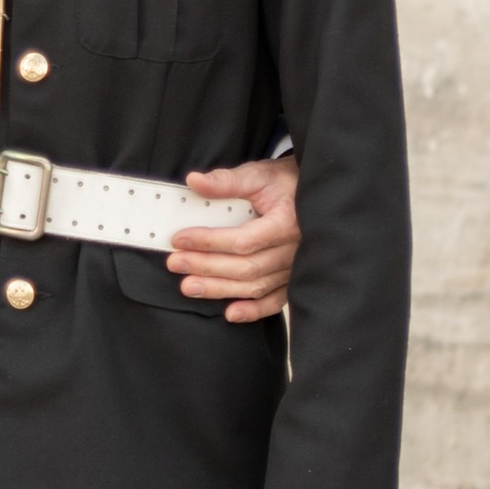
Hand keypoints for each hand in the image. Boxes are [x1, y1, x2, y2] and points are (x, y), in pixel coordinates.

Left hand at [170, 153, 297, 320]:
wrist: (313, 195)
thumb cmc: (285, 184)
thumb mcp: (259, 175)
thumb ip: (227, 181)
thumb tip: (194, 181)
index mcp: (286, 223)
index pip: (243, 240)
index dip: (209, 242)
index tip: (180, 239)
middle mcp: (294, 251)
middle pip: (246, 267)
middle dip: (207, 267)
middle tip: (175, 263)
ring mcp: (296, 268)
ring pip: (256, 286)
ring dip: (220, 290)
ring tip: (189, 287)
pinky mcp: (294, 279)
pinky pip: (276, 300)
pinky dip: (254, 310)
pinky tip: (230, 313)